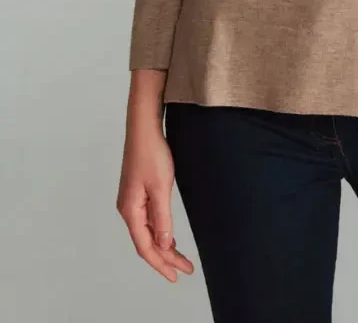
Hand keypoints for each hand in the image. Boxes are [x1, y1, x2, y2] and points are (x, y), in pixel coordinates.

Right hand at [117, 118, 194, 283]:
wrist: (143, 128)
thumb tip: (164, 244)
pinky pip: (148, 220)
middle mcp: (128, 209)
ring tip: (180, 259)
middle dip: (165, 258)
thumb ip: (162, 217)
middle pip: (146, 242)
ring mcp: (132, 201)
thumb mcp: (161, 187)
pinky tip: (169, 236)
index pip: (145, 246)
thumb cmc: (151, 153)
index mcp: (130, 211)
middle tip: (184, 270)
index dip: (161, 263)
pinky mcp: (138, 192)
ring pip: (147, 231)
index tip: (176, 275)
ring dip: (164, 245)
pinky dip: (160, 231)